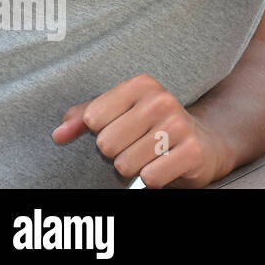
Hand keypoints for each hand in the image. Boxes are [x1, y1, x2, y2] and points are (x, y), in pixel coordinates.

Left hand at [51, 73, 232, 187]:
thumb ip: (84, 116)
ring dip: (134, 167)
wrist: (206, 140)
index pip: (93, 117)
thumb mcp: (120, 112)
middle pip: (107, 143)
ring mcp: (178, 126)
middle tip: (137, 145)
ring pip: (125, 164)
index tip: (121, 128)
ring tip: (150, 156)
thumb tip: (59, 134)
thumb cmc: (153, 126)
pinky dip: (151, 179)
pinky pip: (149, 177)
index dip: (102, 131)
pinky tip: (163, 166)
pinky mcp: (191, 152)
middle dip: (117, 152)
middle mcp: (162, 101)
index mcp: (142, 85)